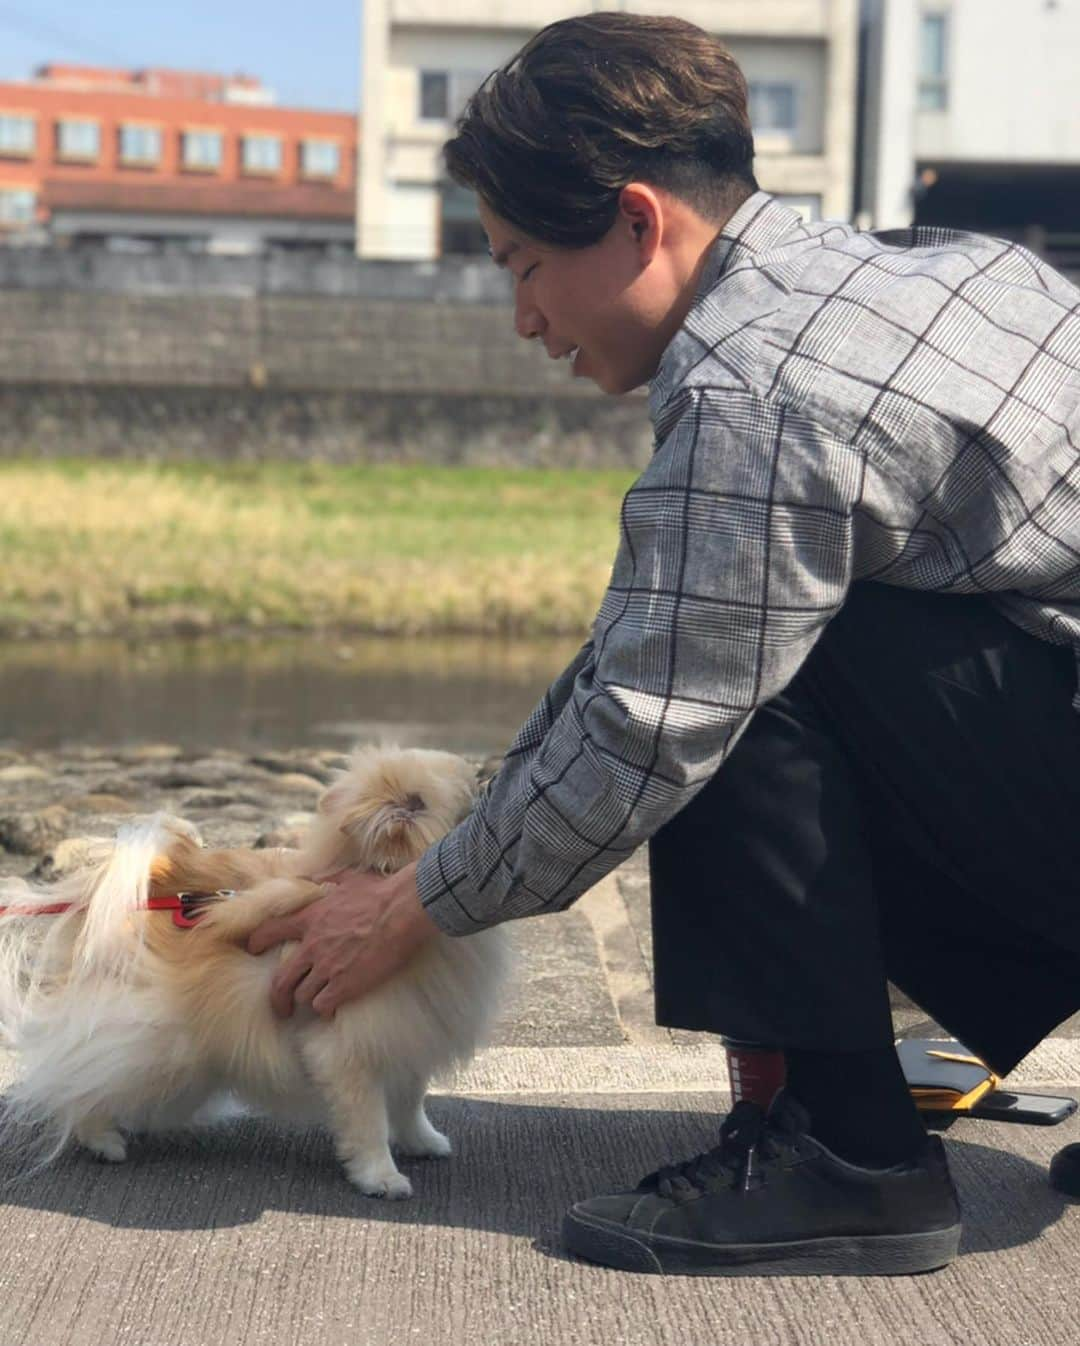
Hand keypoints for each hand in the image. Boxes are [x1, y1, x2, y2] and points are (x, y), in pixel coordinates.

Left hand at [245, 860, 437, 1019]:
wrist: (403, 909)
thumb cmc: (380, 891)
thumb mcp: (347, 878)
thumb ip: (325, 880)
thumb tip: (312, 878)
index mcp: (310, 917)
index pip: (269, 931)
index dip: (257, 942)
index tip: (254, 949)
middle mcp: (313, 945)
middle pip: (280, 980)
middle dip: (278, 998)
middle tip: (282, 1007)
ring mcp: (328, 967)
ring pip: (302, 995)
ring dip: (308, 999)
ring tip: (318, 1000)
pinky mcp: (346, 985)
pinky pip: (323, 1006)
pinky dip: (326, 1008)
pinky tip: (334, 1006)